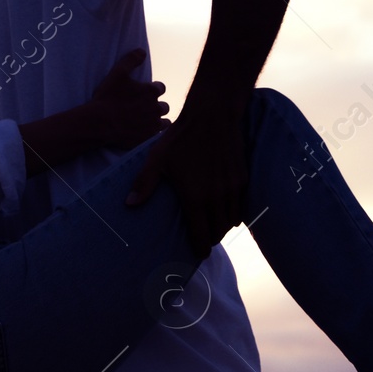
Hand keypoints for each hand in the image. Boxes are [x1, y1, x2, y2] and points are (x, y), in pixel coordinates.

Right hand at [85, 49, 169, 149]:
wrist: (100, 123)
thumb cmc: (108, 97)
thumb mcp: (117, 73)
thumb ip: (131, 60)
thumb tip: (142, 51)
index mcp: (151, 92)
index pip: (160, 88)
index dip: (152, 89)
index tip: (144, 92)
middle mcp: (156, 108)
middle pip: (164, 106)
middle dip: (156, 106)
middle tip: (144, 107)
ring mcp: (153, 124)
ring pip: (164, 122)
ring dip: (158, 120)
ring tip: (147, 120)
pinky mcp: (147, 138)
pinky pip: (157, 136)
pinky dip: (154, 133)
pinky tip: (146, 131)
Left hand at [124, 85, 249, 256]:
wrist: (212, 116)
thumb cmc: (180, 138)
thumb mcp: (157, 160)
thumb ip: (145, 184)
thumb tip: (130, 205)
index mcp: (194, 197)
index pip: (200, 234)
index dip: (199, 248)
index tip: (197, 255)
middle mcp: (216, 197)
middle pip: (217, 231)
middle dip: (210, 239)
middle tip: (203, 241)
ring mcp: (232, 189)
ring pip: (231, 220)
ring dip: (222, 227)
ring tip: (213, 227)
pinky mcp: (242, 178)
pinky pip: (240, 205)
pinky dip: (233, 212)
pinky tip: (225, 209)